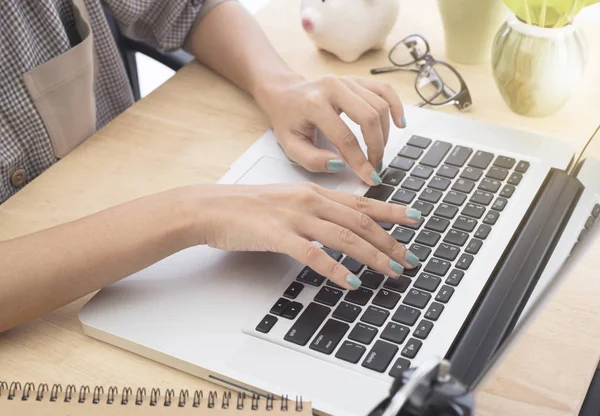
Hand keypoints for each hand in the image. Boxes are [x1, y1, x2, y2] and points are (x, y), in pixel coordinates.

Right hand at [197, 183, 420, 289]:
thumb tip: (338, 224)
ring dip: (372, 256)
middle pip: (360, 222)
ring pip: (344, 237)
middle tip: (410, 258)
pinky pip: (314, 255)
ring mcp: (295, 218)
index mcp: (313, 192)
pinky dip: (336, 270)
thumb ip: (313, 209)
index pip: (361, 202)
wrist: (212, 207)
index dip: (391, 211)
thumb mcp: (286, 200)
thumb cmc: (246, 206)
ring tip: (391, 271)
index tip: (415, 218)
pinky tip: (351, 282)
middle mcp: (310, 201)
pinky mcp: (279, 236)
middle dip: (390, 241)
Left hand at [254, 74, 405, 184]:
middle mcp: (333, 87)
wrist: (285, 95)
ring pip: (380, 106)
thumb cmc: (289, 121)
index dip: (360, 161)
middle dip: (377, 147)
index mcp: (314, 103)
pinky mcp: (357, 80)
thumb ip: (313, 160)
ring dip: (385, 133)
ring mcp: (347, 80)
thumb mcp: (291, 146)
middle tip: (376, 166)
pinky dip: (396, 106)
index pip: (345, 137)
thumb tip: (340, 166)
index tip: (370, 177)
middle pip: (369, 117)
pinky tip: (399, 124)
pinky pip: (385, 90)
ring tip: (378, 152)